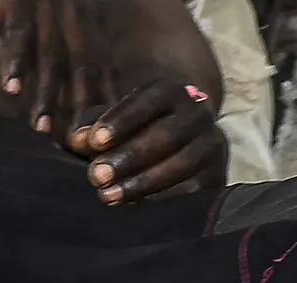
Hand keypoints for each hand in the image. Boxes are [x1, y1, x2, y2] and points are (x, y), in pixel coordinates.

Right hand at [0, 0, 118, 133]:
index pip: (103, 69)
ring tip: (39, 127)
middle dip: (80, 108)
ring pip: (52, 58)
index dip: (104, 104)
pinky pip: (19, 36)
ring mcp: (48, 3)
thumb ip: (58, 50)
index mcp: (87, 19)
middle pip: (83, 68)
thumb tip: (64, 98)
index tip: (100, 140)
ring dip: (46, 94)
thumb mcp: (44, 19)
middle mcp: (74, 11)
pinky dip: (15, 63)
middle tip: (75, 145)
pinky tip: (10, 87)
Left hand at [69, 79, 226, 203]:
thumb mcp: (115, 118)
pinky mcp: (220, 175)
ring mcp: (213, 145)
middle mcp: (198, 114)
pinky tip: (136, 205)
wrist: (185, 142)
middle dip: (128, 156)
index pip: (147, 101)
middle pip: (166, 134)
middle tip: (95, 176)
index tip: (93, 141)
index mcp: (171, 91)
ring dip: (142, 181)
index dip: (120, 120)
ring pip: (182, 163)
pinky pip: (195, 189)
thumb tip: (76, 139)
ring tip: (109, 195)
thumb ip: (92, 124)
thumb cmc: (137, 127)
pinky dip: (164, 198)